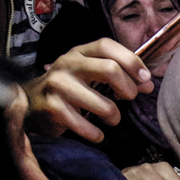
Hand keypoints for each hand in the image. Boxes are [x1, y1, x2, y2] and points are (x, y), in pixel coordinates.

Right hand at [22, 38, 154, 142]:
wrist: (30, 103)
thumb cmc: (70, 88)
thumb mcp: (92, 75)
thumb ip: (121, 75)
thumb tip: (148, 84)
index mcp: (79, 52)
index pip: (107, 46)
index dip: (131, 61)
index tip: (145, 79)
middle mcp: (67, 64)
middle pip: (110, 69)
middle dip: (128, 88)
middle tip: (129, 98)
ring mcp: (57, 86)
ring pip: (104, 105)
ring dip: (114, 116)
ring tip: (111, 118)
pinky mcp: (52, 109)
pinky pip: (87, 126)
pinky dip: (97, 134)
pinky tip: (96, 133)